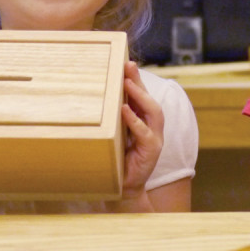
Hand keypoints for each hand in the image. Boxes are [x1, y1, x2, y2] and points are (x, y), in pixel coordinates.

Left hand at [120, 61, 163, 198]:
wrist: (122, 189)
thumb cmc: (115, 160)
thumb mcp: (113, 135)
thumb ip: (111, 119)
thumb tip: (94, 99)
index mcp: (143, 121)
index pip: (141, 96)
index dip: (136, 78)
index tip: (125, 61)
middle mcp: (152, 127)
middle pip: (149, 99)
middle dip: (139, 81)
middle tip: (127, 65)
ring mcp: (155, 138)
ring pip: (154, 112)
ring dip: (141, 96)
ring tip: (128, 83)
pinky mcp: (152, 151)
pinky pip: (146, 133)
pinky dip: (135, 121)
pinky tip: (125, 110)